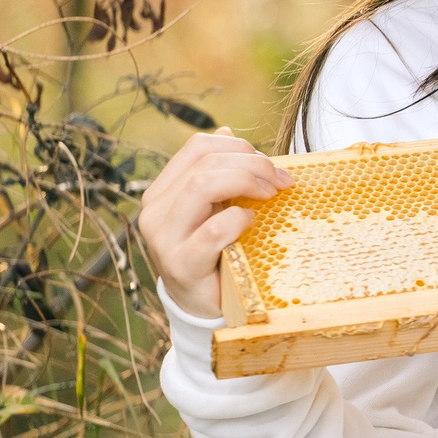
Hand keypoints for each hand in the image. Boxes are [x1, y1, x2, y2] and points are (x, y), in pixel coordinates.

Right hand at [135, 129, 290, 321]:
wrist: (204, 305)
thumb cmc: (215, 252)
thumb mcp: (216, 208)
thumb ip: (220, 173)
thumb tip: (228, 132)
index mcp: (163, 191)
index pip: (198, 147)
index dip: (239, 146)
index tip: (272, 165)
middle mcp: (155, 211)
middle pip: (204, 163)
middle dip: (252, 164)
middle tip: (282, 181)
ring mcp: (163, 238)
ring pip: (201, 186)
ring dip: (246, 182)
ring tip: (271, 195)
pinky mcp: (180, 265)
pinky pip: (211, 231)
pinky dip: (237, 220)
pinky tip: (251, 222)